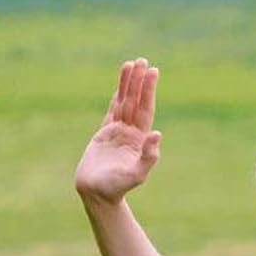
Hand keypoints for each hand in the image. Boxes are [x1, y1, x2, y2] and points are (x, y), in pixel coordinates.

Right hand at [75, 58, 161, 205]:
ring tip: (130, 64)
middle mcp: (131, 133)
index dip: (149, 90)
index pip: (146, 109)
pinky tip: (120, 86)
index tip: (153, 72)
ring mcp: (118, 132)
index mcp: (140, 139)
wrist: (97, 194)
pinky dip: (116, 97)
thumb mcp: (137, 174)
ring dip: (127, 84)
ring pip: (124, 102)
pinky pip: (112, 111)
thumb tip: (157, 134)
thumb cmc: (117, 187)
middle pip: (136, 101)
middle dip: (139, 81)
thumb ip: (149, 156)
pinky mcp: (104, 134)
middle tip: (143, 61)